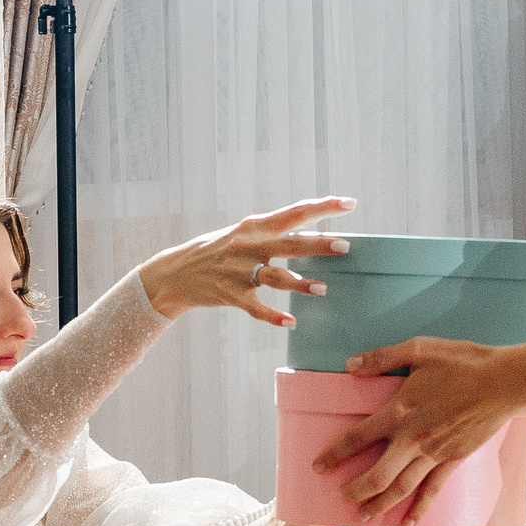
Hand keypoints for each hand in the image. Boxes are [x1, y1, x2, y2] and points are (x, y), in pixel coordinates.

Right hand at [135, 196, 355, 328]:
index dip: (323, 207)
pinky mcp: (230, 295)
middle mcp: (248, 245)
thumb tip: (314, 225)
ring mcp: (239, 271)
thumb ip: (274, 231)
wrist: (175, 272)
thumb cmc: (219, 250)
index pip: (295, 212)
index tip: (350, 203)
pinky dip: (273, 316)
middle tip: (345, 245)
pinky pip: (256, 308)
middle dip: (318, 244)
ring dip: (300, 283)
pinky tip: (290, 322)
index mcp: (255, 226)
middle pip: (290, 244)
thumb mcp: (244, 233)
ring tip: (323, 289)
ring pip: (275, 277)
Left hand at [313, 337, 525, 524]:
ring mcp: (434, 453)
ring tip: (363, 516)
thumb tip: (350, 366)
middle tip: (340, 497)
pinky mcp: (454, 460)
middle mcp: (413, 439)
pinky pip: (433, 489)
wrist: (503, 382)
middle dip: (355, 489)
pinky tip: (411, 524)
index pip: (357, 438)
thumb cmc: (462, 362)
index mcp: (399, 412)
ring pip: (401, 487)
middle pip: (376, 474)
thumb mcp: (419, 349)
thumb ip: (382, 358)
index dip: (335, 454)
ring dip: (380, 504)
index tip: (318, 466)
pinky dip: (421, 508)